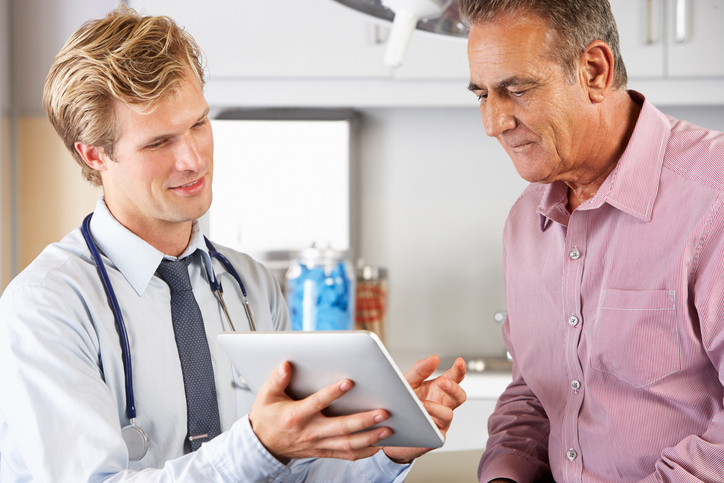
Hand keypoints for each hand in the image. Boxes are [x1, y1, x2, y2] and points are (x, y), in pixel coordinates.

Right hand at [249, 361, 392, 461]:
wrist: (262, 444)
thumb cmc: (267, 417)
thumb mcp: (266, 396)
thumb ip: (276, 380)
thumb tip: (286, 365)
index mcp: (296, 416)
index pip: (317, 403)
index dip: (333, 393)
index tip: (349, 382)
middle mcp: (310, 432)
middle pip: (341, 427)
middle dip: (364, 420)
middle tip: (383, 412)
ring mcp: (318, 444)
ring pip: (347, 443)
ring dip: (370, 437)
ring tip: (388, 429)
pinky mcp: (322, 451)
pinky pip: (346, 454)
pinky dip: (364, 451)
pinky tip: (378, 445)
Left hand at [382, 355, 466, 462]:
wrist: (387, 428)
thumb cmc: (400, 404)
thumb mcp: (407, 384)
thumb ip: (419, 371)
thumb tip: (434, 358)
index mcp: (437, 389)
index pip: (453, 378)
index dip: (459, 370)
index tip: (459, 362)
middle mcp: (442, 405)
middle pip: (459, 396)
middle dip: (454, 389)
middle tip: (443, 382)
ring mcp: (440, 421)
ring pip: (449, 414)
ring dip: (436, 408)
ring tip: (422, 404)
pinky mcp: (433, 437)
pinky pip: (438, 432)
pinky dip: (429, 424)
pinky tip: (419, 419)